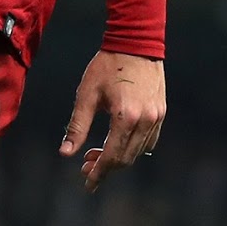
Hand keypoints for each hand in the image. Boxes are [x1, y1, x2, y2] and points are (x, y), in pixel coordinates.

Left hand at [59, 51, 164, 192]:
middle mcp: (145, 121)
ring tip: (97, 153)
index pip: (111, 156)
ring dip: (118, 158)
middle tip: (86, 165)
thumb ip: (77, 126)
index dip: (98, 173)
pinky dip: (133, 147)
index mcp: (125, 117)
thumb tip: (65, 153)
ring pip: (138, 152)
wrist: (135, 42)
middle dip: (105, 167)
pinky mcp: (161, 112)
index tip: (87, 183)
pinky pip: (148, 140)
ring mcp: (156, 117)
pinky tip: (117, 142)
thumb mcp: (86, 94)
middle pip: (125, 158)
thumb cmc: (106, 65)